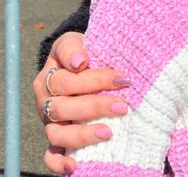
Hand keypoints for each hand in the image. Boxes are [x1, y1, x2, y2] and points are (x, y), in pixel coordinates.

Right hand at [33, 32, 129, 174]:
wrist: (93, 63)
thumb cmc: (92, 51)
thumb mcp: (86, 40)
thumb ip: (78, 46)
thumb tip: (80, 60)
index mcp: (52, 72)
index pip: (67, 79)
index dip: (94, 79)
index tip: (120, 78)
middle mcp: (46, 98)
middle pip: (64, 106)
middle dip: (96, 106)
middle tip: (124, 105)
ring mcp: (50, 121)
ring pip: (56, 132)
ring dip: (82, 134)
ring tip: (109, 132)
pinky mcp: (56, 140)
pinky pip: (51, 156)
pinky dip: (60, 163)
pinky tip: (75, 165)